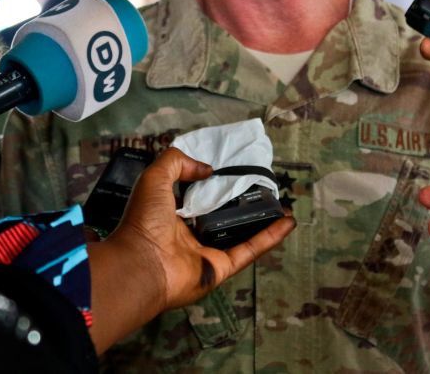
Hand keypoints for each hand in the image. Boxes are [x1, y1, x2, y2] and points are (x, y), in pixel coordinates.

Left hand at [87, 148, 294, 352]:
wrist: (142, 265)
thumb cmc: (144, 220)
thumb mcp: (154, 178)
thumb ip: (177, 162)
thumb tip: (207, 169)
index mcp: (171, 213)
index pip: (196, 195)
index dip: (213, 182)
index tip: (233, 168)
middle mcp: (189, 232)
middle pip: (222, 214)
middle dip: (241, 201)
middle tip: (263, 185)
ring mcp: (207, 251)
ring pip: (240, 232)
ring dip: (262, 219)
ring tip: (282, 205)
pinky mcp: (221, 267)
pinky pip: (249, 250)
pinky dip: (270, 237)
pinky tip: (287, 222)